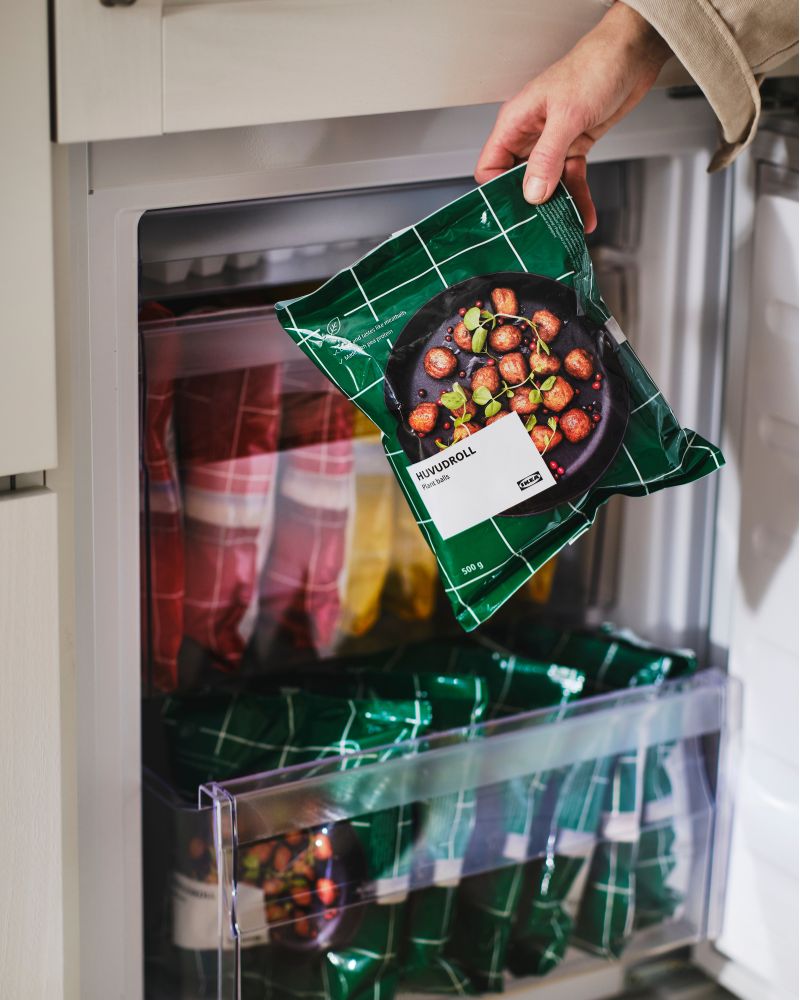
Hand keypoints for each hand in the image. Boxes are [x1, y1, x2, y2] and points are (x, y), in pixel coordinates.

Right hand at [474, 3, 670, 231]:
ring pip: (547, 184)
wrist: (633, 54)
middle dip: (528, 205)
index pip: (491, 165)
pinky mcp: (575, 146)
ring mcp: (553, 142)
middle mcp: (531, 134)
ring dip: (556, 206)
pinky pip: (571, 179)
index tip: (511, 211)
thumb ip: (547, 156)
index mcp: (516, 121)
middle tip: (537, 227)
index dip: (497, 190)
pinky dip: (578, 197)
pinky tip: (584, 215)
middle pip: (517, 180)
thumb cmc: (596, 66)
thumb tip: (532, 191)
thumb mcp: (567, 115)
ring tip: (563, 226)